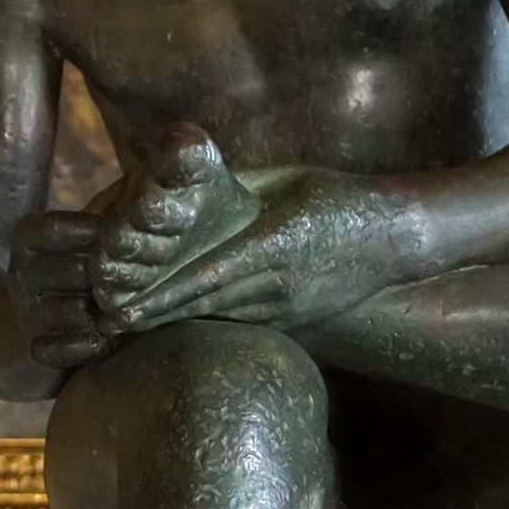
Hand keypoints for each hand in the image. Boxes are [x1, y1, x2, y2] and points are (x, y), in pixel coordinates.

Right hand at [8, 209, 115, 372]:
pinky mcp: (35, 346)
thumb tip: (141, 205)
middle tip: (131, 279)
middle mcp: (21, 273)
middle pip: (61, 271)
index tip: (120, 236)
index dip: (87, 232)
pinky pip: (49, 350)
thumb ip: (108, 220)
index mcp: (29, 240)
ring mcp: (26, 312)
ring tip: (122, 313)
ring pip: (59, 311)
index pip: (51, 230)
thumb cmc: (87, 266)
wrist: (52, 315)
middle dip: (98, 277)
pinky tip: (101, 341)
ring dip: (94, 314)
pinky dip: (77, 346)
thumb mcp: (90, 237)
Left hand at [101, 147, 422, 333]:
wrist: (398, 238)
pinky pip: (241, 319)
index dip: (163, 292)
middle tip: (110, 322)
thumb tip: (189, 194)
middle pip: (205, 302)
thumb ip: (240, 190)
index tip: (125, 303)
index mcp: (276, 241)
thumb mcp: (288, 181)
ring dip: (174, 323)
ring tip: (131, 327)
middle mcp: (279, 281)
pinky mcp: (294, 317)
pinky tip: (175, 325)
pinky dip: (206, 321)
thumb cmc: (341, 198)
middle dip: (156, 314)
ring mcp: (287, 305)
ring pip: (219, 315)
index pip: (208, 274)